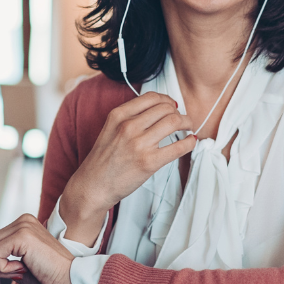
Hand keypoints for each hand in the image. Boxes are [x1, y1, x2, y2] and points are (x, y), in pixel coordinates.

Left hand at [0, 214, 80, 283]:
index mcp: (25, 223)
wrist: (70, 280)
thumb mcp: (22, 262)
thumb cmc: (51, 275)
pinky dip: (3, 268)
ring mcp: (24, 226)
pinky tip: (23, 268)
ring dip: (1, 266)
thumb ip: (3, 256)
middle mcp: (24, 220)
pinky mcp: (22, 236)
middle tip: (18, 272)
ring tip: (22, 270)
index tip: (14, 270)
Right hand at [60, 92, 196, 244]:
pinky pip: (178, 147)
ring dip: (187, 123)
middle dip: (179, 112)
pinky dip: (189, 142)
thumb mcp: (110, 129)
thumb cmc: (103, 160)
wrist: (93, 186)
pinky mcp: (149, 162)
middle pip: (166, 108)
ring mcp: (139, 144)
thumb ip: (129, 117)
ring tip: (188, 128)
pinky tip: (190, 141)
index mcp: (118, 115)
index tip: (172, 106)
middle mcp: (128, 126)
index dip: (167, 99)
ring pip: (174, 122)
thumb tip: (159, 109)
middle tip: (182, 120)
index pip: (151, 97)